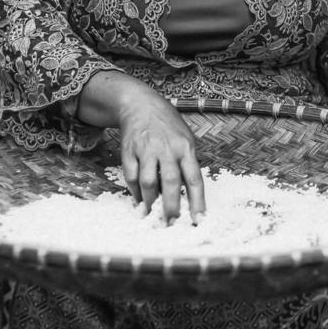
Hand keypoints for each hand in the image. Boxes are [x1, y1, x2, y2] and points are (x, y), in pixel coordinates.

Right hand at [76, 71, 205, 223]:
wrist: (141, 105)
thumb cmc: (168, 127)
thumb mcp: (186, 139)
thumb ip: (187, 164)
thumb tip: (189, 196)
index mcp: (186, 148)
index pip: (194, 179)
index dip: (197, 201)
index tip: (198, 220)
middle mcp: (167, 149)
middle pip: (171, 183)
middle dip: (171, 207)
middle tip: (171, 223)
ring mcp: (146, 150)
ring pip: (149, 182)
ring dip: (151, 202)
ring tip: (154, 215)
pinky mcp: (129, 151)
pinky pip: (132, 177)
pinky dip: (135, 192)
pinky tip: (140, 201)